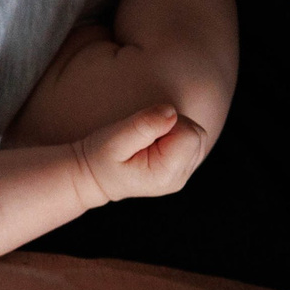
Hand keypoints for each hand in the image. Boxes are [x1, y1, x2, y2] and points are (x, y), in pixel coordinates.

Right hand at [73, 103, 209, 203]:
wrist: (92, 175)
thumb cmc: (99, 157)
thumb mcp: (114, 140)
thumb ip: (144, 125)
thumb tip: (171, 112)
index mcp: (166, 174)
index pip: (190, 135)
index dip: (169, 123)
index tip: (144, 130)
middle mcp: (180, 177)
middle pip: (196, 134)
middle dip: (174, 125)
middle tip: (144, 134)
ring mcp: (183, 174)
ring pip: (196, 136)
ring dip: (174, 129)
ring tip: (147, 139)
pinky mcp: (182, 167)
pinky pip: (191, 141)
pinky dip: (175, 135)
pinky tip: (154, 143)